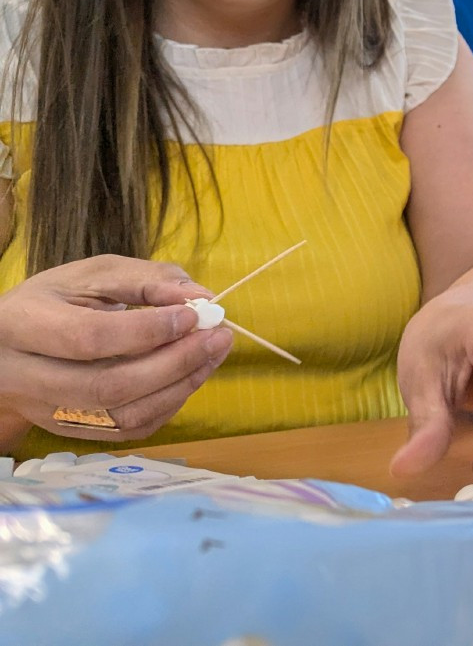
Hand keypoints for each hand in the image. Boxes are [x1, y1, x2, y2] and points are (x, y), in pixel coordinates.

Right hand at [0, 256, 231, 441]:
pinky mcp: (71, 431)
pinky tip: (191, 375)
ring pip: (121, 416)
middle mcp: (27, 378)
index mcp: (25, 326)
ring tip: (214, 353)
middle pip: (108, 386)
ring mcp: (47, 412)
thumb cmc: (57, 301)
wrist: (13, 344)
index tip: (194, 315)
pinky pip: (128, 430)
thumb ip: (146, 280)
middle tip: (219, 337)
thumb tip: (199, 296)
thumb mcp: (92, 275)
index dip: (147, 331)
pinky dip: (168, 404)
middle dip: (175, 363)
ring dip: (180, 386)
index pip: (89, 338)